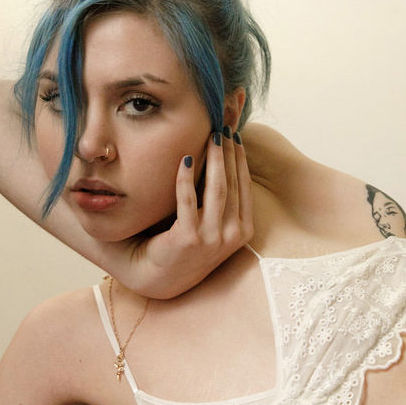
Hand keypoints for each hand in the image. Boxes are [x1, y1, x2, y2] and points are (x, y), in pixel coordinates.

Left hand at [103, 127, 253, 298]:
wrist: (161, 276)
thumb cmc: (187, 242)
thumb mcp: (214, 223)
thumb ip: (223, 199)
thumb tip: (225, 160)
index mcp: (243, 230)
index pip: (244, 186)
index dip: (240, 159)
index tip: (235, 135)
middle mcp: (232, 235)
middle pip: (232, 184)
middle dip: (228, 153)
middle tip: (223, 128)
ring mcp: (211, 239)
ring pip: (217, 190)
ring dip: (214, 160)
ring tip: (210, 137)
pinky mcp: (187, 239)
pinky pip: (187, 200)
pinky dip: (185, 178)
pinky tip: (183, 160)